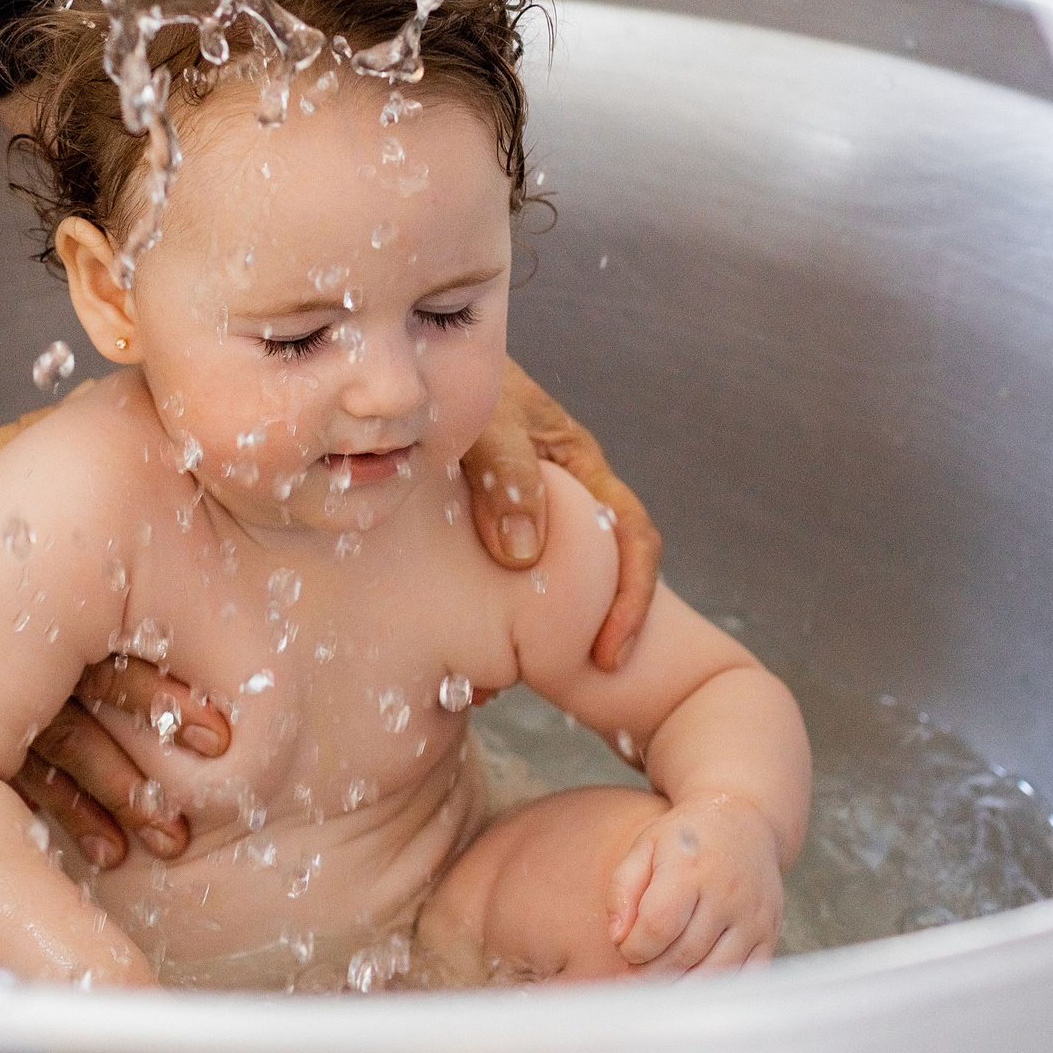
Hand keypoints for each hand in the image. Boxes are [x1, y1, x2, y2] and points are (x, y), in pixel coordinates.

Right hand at [0, 406, 233, 868]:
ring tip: (154, 843)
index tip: (214, 732)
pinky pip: (3, 773)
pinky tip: (97, 846)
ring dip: (102, 803)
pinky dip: (50, 809)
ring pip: (47, 760)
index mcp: (34, 591)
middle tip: (188, 815)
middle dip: (140, 771)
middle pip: (82, 722)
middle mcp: (6, 648)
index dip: (160, 696)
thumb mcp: (18, 452)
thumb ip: (89, 444)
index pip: (107, 653)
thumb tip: (170, 417)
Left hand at [464, 359, 661, 669]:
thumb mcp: (487, 420)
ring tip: (499, 685)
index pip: (634, 536)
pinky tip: (461, 651)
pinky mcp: (486, 529)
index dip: (632, 598)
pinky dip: (490, 621)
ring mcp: (527, 515)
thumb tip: (524, 554)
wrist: (417, 365)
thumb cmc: (459, 383)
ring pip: (551, 588)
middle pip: (602, 574)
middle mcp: (565, 497)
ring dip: (537, 637)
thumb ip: (506, 470)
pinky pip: (500, 585)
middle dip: (597, 633)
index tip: (608, 654)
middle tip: (573, 686)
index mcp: (582, 467)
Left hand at [606, 796, 782, 973]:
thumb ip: (622, 889)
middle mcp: (727, 894)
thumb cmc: (688, 838)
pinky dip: (715, 990)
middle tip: (633, 976)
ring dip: (678, 988)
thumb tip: (617, 937)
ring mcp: (753, 917)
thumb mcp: (645, 846)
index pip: (658, 925)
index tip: (625, 949)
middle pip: (683, 955)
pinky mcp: (768, 935)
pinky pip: (744, 977)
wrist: (743, 821)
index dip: (634, 948)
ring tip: (657, 984)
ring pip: (713, 973)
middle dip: (650, 974)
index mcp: (691, 868)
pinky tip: (692, 984)